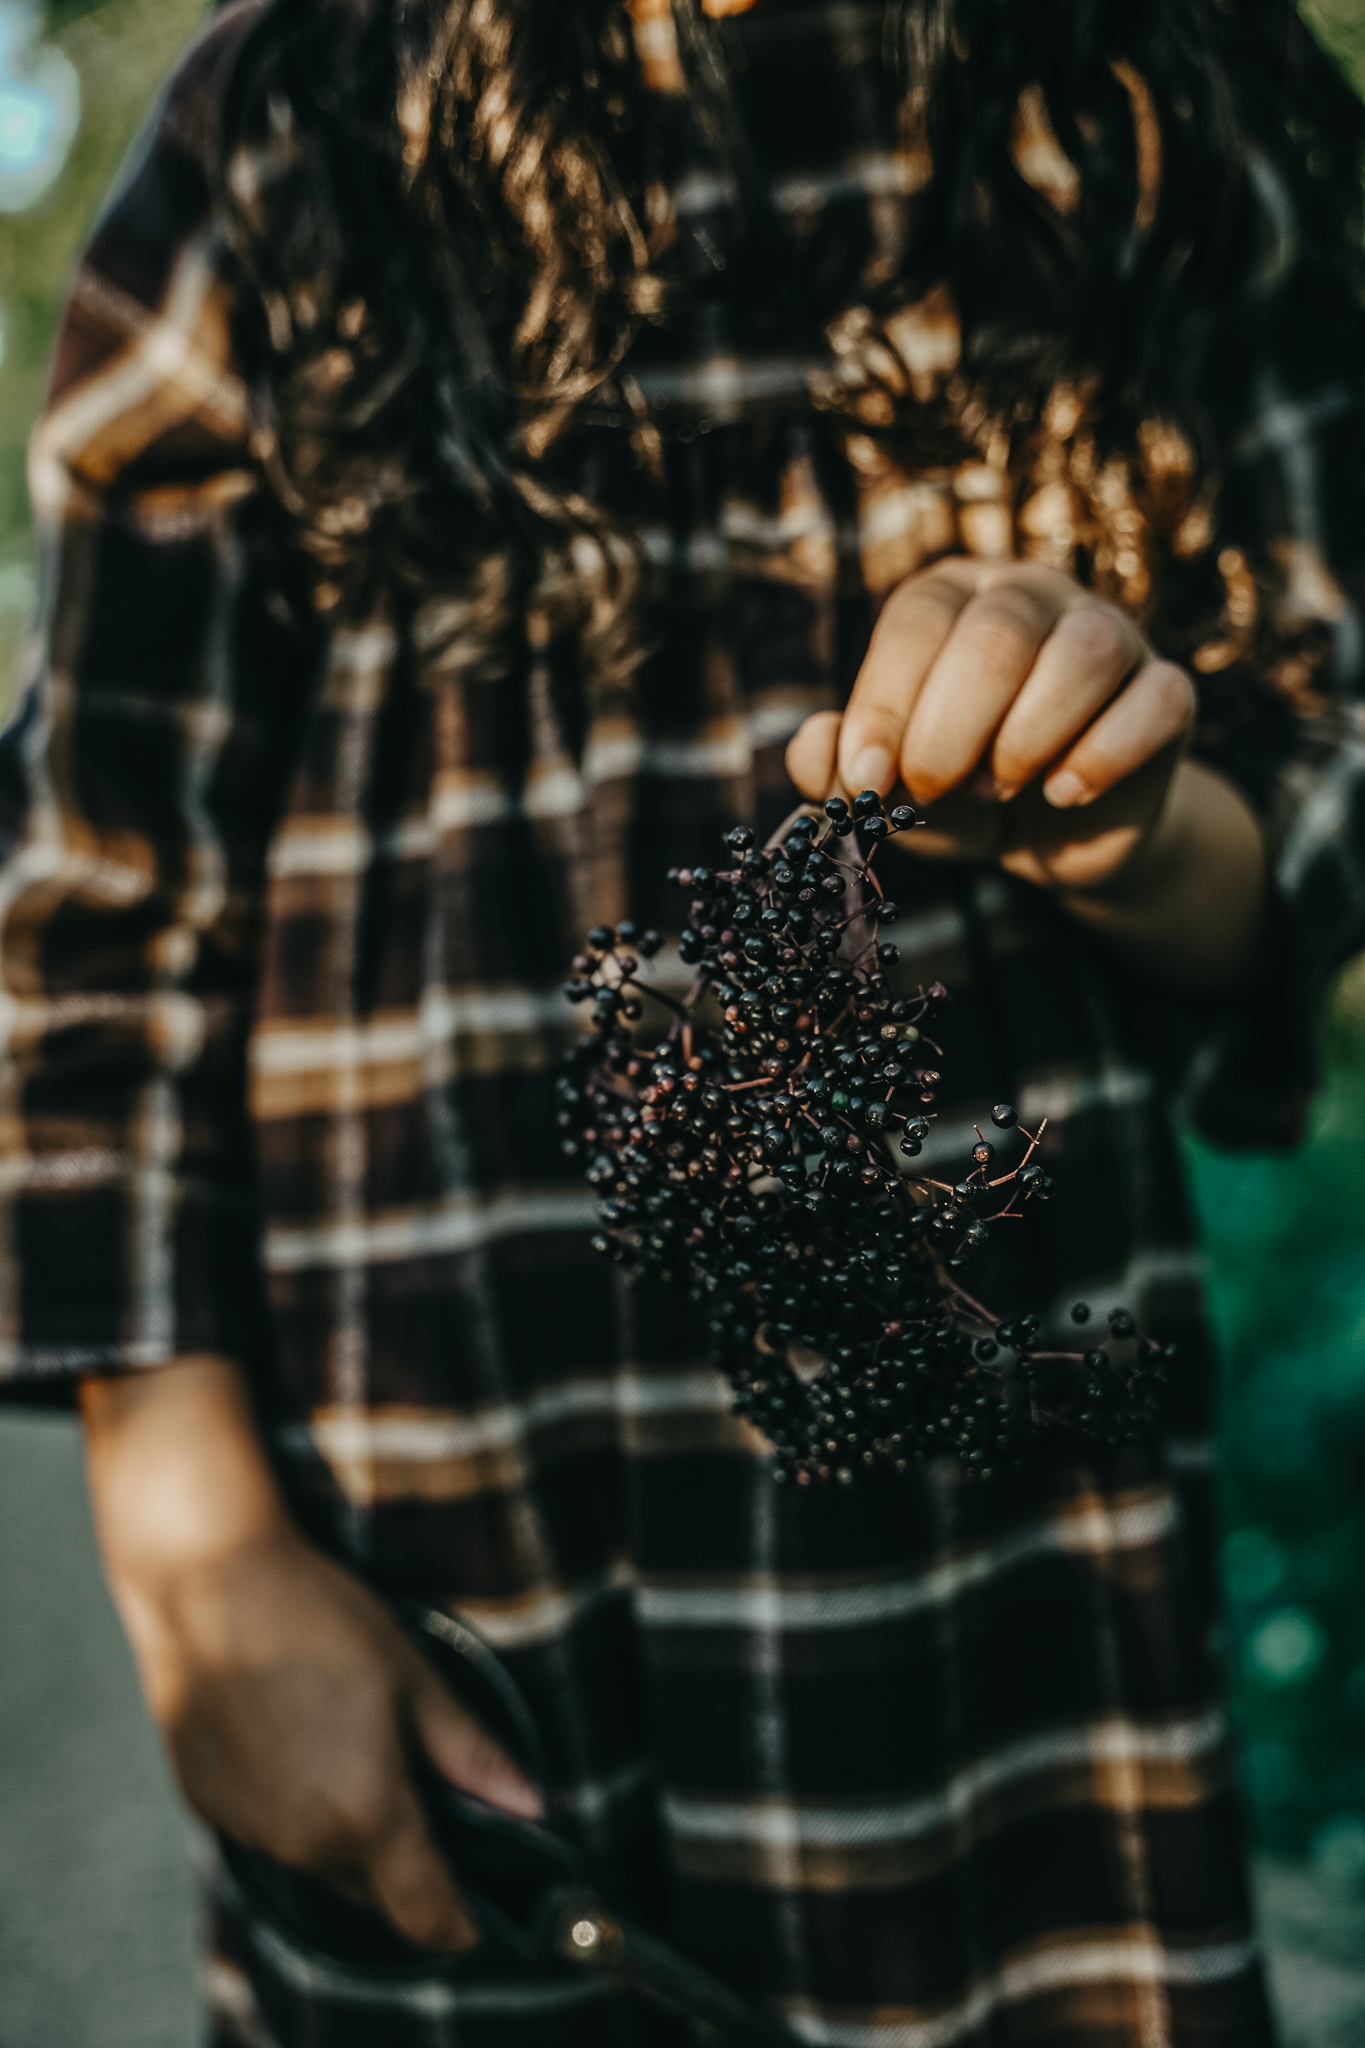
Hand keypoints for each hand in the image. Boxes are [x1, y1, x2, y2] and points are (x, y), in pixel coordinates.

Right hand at [81, 1358, 541, 1952]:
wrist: (209, 1584)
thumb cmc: (320, 1619)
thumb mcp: (413, 1677)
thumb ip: (470, 1754)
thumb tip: (530, 1806)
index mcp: (365, 1813)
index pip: (424, 1912)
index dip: (459, 1921)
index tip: (479, 1914)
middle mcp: (303, 1842)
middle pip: (374, 1890)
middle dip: (406, 1863)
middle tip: (425, 1792)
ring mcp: (248, 1830)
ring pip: (320, 1862)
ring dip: (348, 1833)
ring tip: (356, 1747)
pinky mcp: (208, 1808)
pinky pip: (271, 1834)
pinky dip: (297, 1810)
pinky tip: (300, 1741)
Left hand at [786, 557, 1195, 891]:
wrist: (1053, 836)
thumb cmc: (959, 790)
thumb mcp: (890, 785)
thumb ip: (839, 765)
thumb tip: (814, 746)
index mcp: (954, 596)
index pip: (919, 620)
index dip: (886, 703)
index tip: (866, 779)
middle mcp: (1034, 594)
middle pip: (999, 632)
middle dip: (952, 728)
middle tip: (937, 789)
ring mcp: (1112, 634)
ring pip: (1085, 653)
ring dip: (1029, 738)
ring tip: (1000, 785)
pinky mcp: (1168, 691)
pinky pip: (1157, 701)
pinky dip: (1103, 756)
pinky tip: (1064, 792)